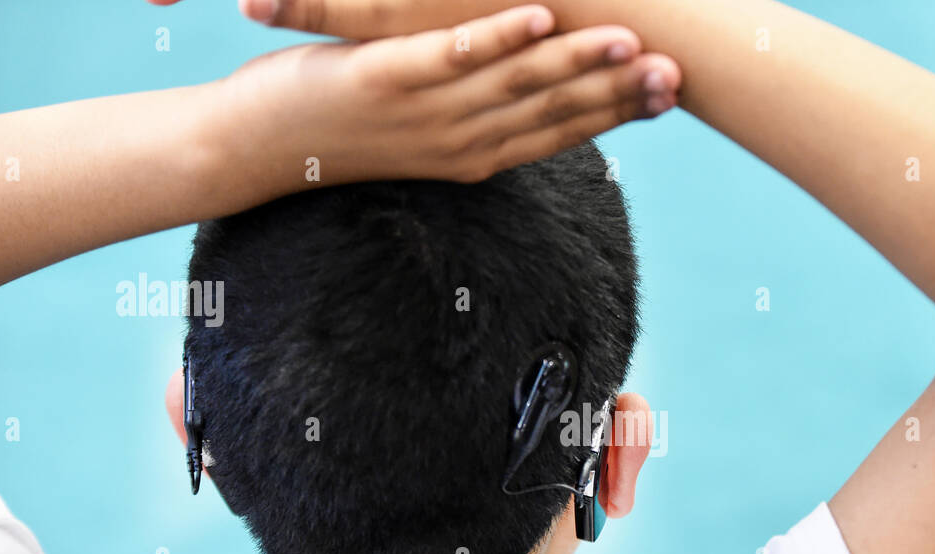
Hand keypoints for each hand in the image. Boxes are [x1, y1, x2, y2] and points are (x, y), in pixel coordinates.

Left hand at [215, 5, 679, 184]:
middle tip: (679, 73)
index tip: (672, 97)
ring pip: (514, 83)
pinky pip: (451, 54)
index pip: (561, 134)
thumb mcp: (422, 133)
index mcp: (473, 157)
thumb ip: (473, 116)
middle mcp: (459, 143)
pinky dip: (496, 35)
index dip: (620, 116)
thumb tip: (520, 101)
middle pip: (552, 113)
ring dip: (575, 61)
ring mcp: (425, 114)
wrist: (256, 148)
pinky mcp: (386, 79)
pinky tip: (540, 15)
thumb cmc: (343, 133)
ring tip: (630, 40)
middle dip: (620, 93)